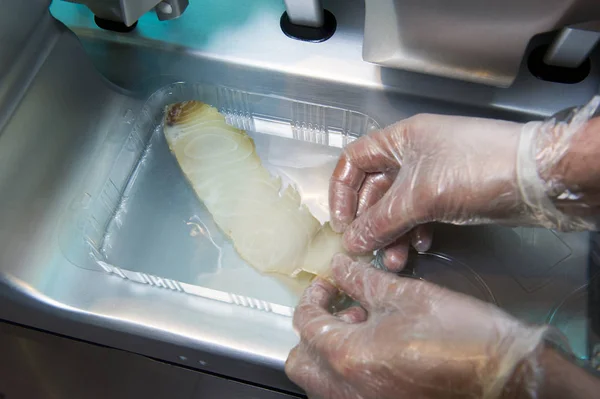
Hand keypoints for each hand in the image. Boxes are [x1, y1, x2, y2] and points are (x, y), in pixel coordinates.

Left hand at [285, 254, 546, 398]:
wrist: (504, 375)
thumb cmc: (462, 335)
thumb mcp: (407, 295)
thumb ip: (363, 281)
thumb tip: (340, 267)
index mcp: (349, 356)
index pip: (307, 322)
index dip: (314, 295)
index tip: (329, 283)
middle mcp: (348, 390)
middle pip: (301, 360)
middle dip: (313, 330)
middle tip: (342, 309)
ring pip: (319, 381)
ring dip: (328, 353)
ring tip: (361, 330)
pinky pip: (344, 394)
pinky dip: (346, 373)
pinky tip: (375, 353)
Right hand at [330, 98, 599, 270]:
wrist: (536, 178)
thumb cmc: (473, 171)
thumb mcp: (420, 195)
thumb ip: (381, 221)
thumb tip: (351, 242)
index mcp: (400, 140)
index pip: (354, 161)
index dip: (342, 192)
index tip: (341, 225)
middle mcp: (412, 155)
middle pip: (375, 189)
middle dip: (370, 222)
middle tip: (366, 250)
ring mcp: (432, 176)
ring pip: (398, 207)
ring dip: (392, 235)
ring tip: (394, 261)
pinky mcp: (450, 195)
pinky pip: (420, 216)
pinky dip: (415, 233)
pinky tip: (420, 248)